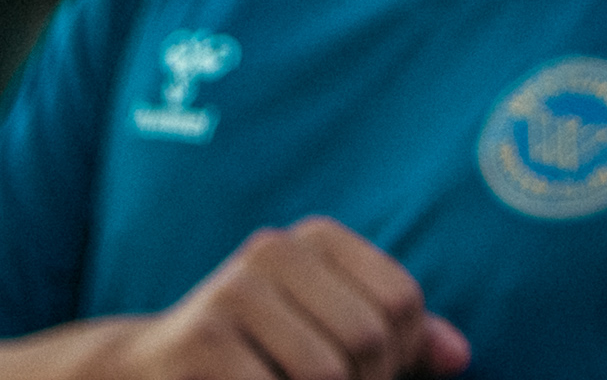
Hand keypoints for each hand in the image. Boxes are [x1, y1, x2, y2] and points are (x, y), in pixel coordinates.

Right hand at [97, 218, 471, 379]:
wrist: (147, 370)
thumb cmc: (257, 355)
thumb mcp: (327, 333)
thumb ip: (398, 340)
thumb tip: (458, 356)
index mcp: (314, 239)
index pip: (402, 300)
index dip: (402, 355)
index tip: (371, 376)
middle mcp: (273, 249)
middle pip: (369, 337)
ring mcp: (231, 291)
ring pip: (327, 374)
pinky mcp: (200, 341)